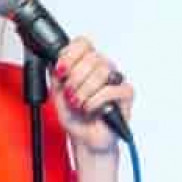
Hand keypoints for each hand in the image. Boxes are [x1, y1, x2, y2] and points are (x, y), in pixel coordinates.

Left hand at [51, 37, 134, 154]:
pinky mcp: (126, 94)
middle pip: (92, 57)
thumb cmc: (74, 116)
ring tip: (79, 104)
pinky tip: (91, 108)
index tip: (61, 71)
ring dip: (84, 91)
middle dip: (75, 79)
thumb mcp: (56, 92)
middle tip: (69, 95)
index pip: (83, 43)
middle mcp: (102, 68)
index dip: (70, 54)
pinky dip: (96, 101)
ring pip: (102, 71)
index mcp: (85, 63)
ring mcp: (115, 79)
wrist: (84, 138)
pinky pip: (112, 89)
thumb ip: (56, 73)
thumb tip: (55, 59)